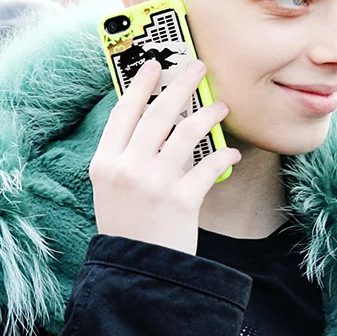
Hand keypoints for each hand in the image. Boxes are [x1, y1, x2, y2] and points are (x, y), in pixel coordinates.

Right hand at [89, 57, 239, 254]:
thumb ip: (125, 157)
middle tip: (197, 66)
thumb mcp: (111, 189)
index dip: (140, 84)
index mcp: (105, 163)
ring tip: (220, 106)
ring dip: (208, 115)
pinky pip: (209, 166)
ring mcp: (154, 183)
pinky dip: (223, 157)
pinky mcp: (181, 200)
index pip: (124, 112)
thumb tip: (154, 120)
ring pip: (186, 133)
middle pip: (158, 114)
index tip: (154, 64)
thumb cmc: (127, 227)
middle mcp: (127, 169)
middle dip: (181, 85)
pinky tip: (231, 154)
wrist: (136, 271)